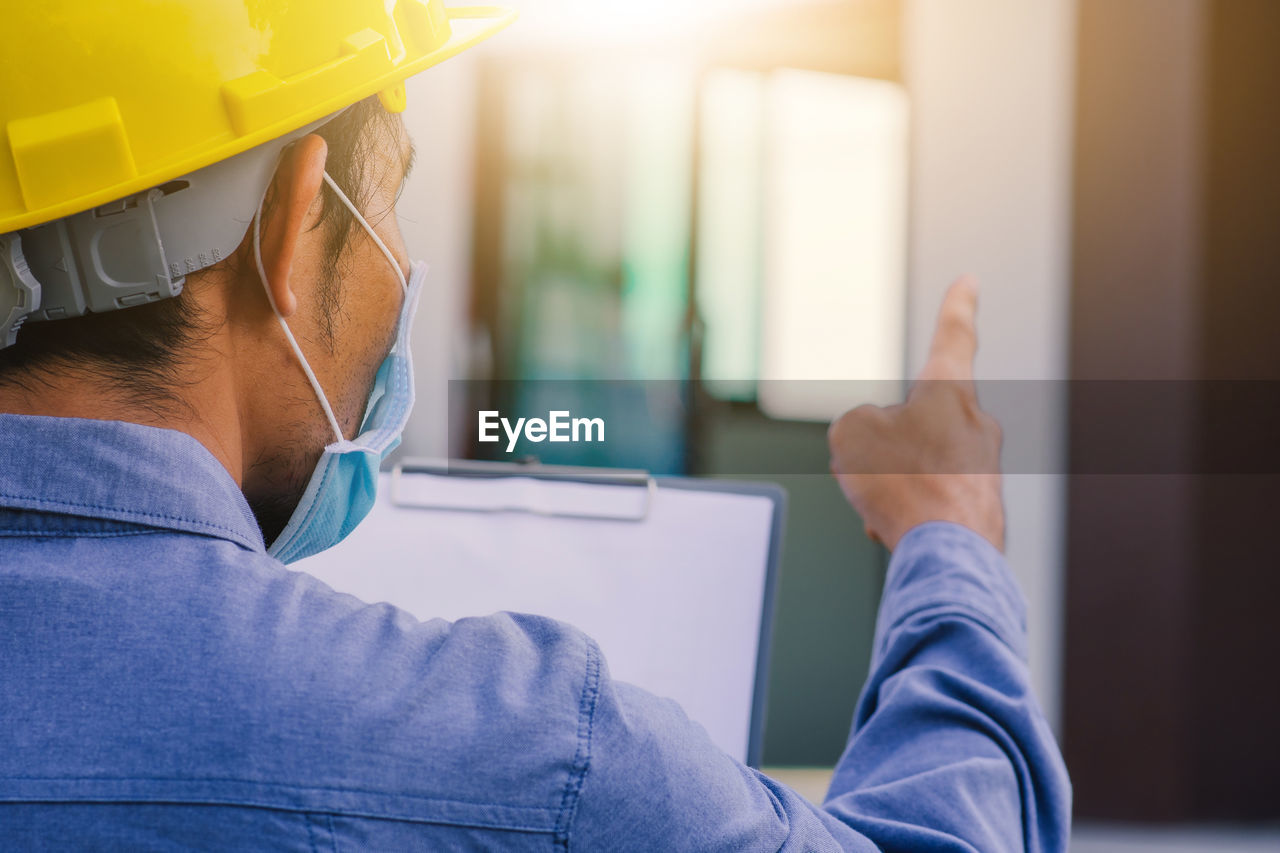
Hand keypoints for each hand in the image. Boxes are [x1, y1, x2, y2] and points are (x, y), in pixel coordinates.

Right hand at [827, 277, 1004, 551]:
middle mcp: (976, 424)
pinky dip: (906, 512)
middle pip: (916, 422)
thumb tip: (875, 443)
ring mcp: (984, 467)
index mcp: (949, 391)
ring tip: (885, 506)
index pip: (953, 336)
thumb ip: (858, 424)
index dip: (957, 306)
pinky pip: (928, 502)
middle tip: (870, 472)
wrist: (947, 553)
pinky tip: (898, 530)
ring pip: (918, 466)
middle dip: (886, 447)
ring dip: (892, 483)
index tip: (970, 283)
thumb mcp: (850, 434)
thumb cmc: (904, 485)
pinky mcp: (982, 506)